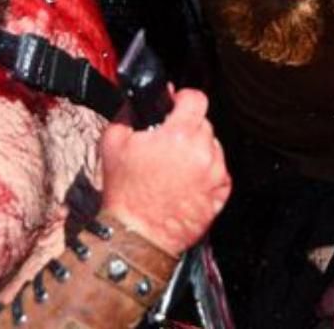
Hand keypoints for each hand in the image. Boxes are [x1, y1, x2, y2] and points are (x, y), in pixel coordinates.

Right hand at [101, 89, 230, 255]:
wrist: (137, 234)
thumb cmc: (125, 193)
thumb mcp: (113, 142)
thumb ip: (129, 112)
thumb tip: (140, 100)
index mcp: (179, 135)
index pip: (196, 98)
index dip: (183, 98)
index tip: (176, 105)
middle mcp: (202, 152)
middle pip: (203, 123)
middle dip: (186, 128)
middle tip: (167, 143)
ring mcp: (214, 174)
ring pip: (212, 146)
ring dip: (197, 150)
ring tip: (175, 166)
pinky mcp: (220, 194)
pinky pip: (219, 170)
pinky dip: (205, 172)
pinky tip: (184, 181)